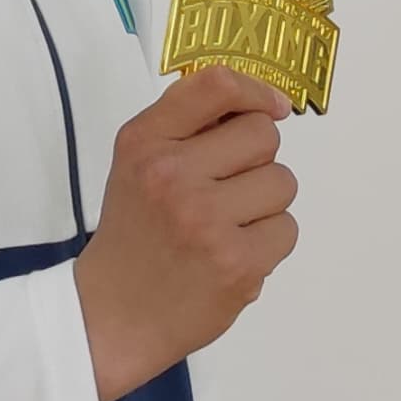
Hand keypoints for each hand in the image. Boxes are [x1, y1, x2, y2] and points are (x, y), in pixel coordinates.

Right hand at [72, 67, 297, 400]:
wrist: (113, 314)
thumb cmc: (134, 235)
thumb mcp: (137, 165)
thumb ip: (187, 129)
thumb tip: (260, 105)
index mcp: (144, 143)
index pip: (216, 85)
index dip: (256, 90)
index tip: (272, 107)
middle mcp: (172, 175)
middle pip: (263, 135)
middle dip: (256, 160)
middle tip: (226, 190)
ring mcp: (206, 221)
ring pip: (283, 182)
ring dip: (265, 204)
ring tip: (227, 226)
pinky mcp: (236, 263)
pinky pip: (286, 229)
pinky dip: (268, 243)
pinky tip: (233, 254)